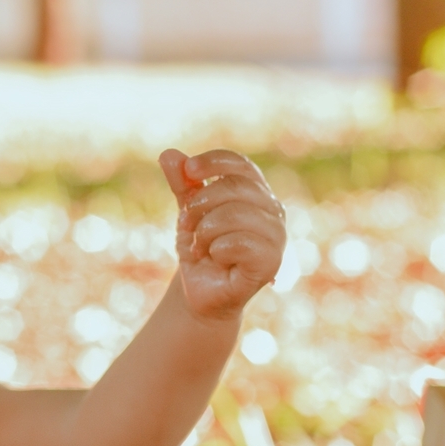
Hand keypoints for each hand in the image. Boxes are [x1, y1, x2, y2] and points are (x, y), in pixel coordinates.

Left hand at [158, 148, 286, 322]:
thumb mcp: (188, 213)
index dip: (213, 162)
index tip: (188, 170)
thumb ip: (182, 184)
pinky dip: (217, 249)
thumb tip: (168, 153)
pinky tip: (216, 258)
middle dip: (200, 204)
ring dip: (205, 230)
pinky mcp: (271, 263)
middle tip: (186, 224)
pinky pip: (241, 242)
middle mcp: (273, 212)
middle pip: (235, 186)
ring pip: (236, 213)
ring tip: (200, 246)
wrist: (201, 291)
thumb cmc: (201, 249)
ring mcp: (276, 238)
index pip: (241, 165)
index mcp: (257, 194)